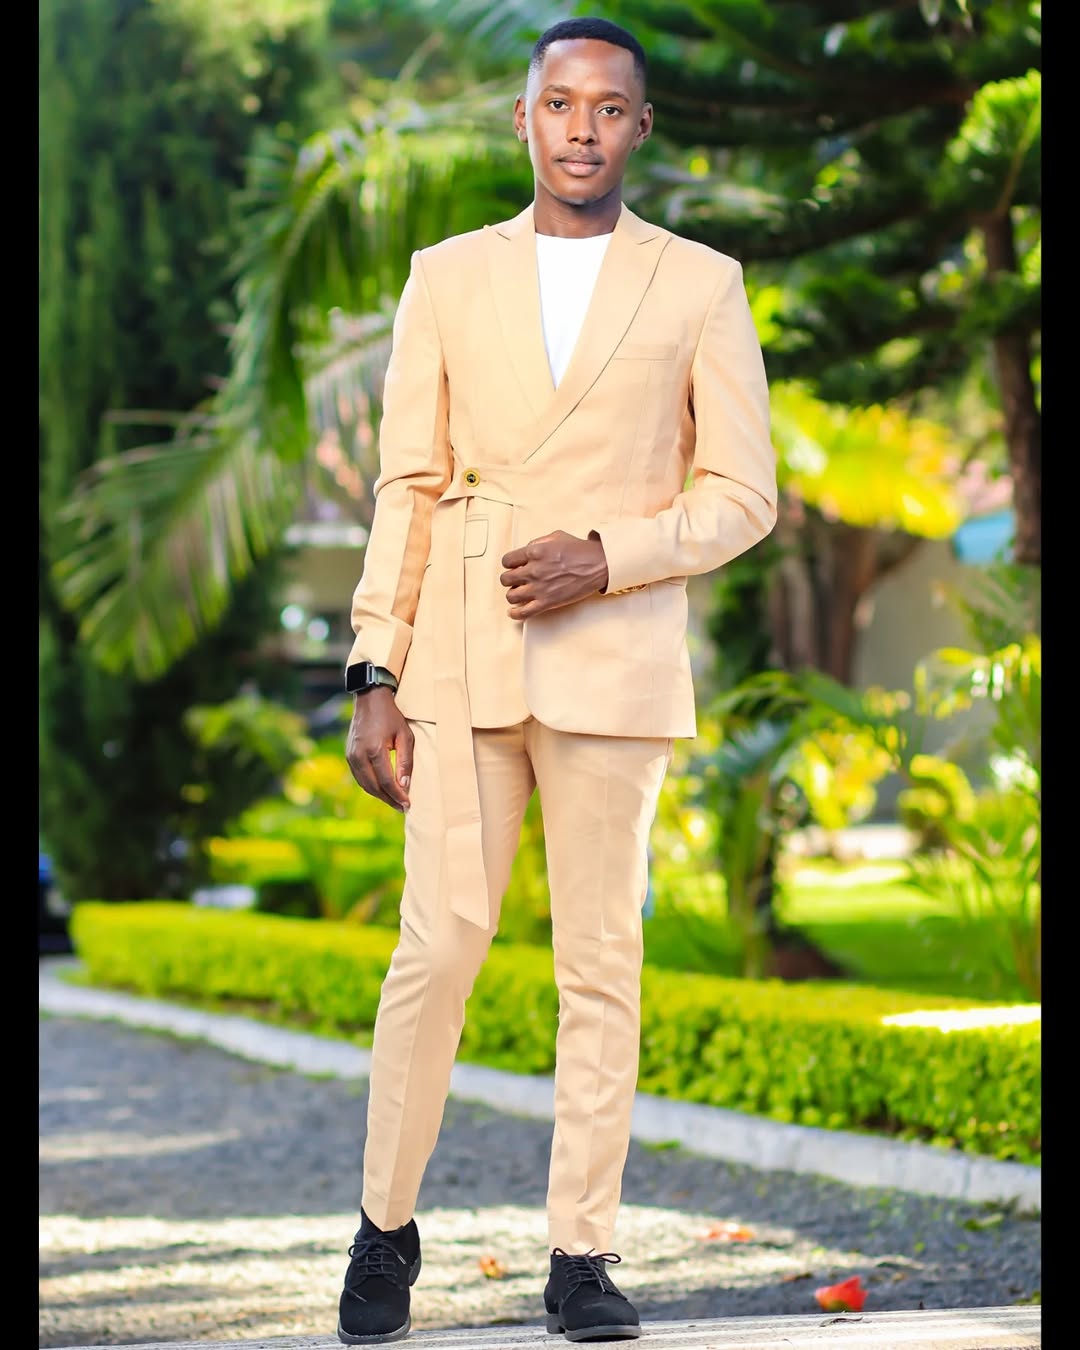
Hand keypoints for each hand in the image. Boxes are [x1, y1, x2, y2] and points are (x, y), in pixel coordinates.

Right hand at [345, 687, 412, 810]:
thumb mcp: (405, 736)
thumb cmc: (391, 717)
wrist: (369, 700)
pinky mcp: (348, 756)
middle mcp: (359, 755)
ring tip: (395, 801)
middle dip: (389, 799)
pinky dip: (372, 786)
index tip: (408, 804)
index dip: (398, 795)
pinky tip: (383, 790)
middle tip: (403, 807)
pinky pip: (360, 778)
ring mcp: (351, 756)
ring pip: (365, 785)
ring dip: (380, 795)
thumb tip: (404, 786)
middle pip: (374, 787)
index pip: (387, 781)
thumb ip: (406, 762)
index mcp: (374, 749)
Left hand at [499, 530, 608, 619]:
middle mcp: (533, 570)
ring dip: (513, 594)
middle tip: (516, 580)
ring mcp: (539, 588)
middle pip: (506, 579)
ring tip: (518, 593)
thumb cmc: (580, 551)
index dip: (509, 564)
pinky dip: (515, 613)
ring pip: (511, 596)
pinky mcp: (547, 602)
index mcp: (534, 552)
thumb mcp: (556, 537)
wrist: (597, 565)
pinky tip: (514, 611)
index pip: (507, 561)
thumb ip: (537, 542)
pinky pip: (523, 612)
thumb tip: (526, 550)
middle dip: (510, 579)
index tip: (513, 566)